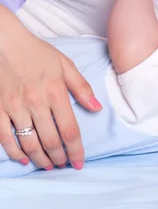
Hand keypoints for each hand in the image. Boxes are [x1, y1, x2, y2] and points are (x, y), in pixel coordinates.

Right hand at [0, 27, 101, 169]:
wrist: (5, 42)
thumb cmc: (37, 53)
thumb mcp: (65, 65)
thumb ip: (81, 87)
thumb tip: (97, 108)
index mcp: (55, 92)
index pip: (69, 130)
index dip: (75, 150)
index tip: (79, 162)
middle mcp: (36, 102)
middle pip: (51, 141)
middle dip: (60, 158)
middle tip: (64, 165)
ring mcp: (15, 107)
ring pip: (29, 144)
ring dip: (41, 159)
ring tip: (49, 165)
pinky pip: (5, 138)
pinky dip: (15, 152)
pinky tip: (24, 159)